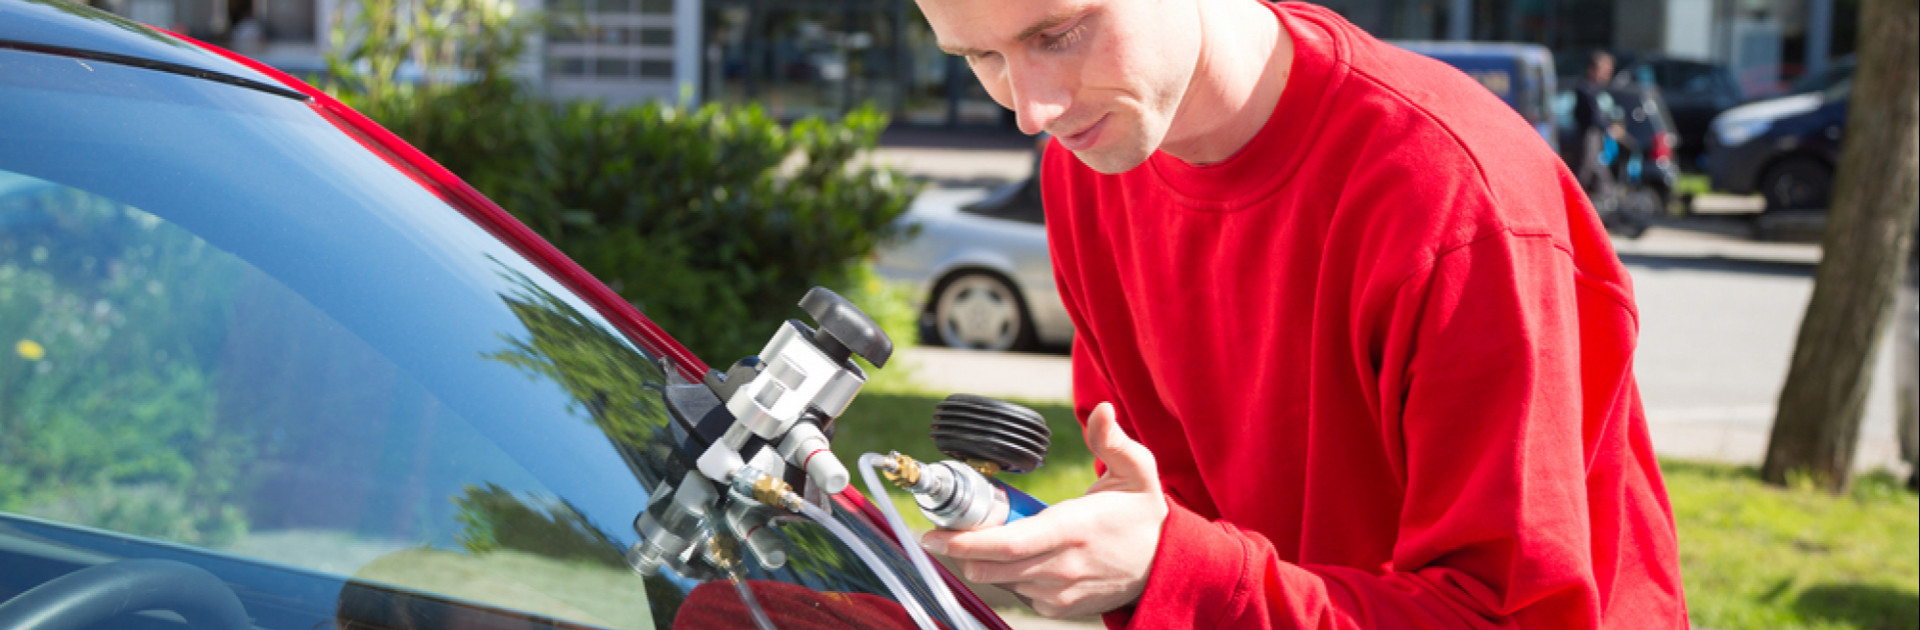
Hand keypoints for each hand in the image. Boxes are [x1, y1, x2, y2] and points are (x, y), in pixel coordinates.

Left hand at [920, 402, 1166, 618]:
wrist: (1165, 566)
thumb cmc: (1143, 515)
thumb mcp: (1138, 471)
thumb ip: (1112, 440)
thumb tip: (1100, 409)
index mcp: (1073, 530)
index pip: (1007, 544)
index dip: (964, 542)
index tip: (932, 534)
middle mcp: (1062, 566)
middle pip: (992, 568)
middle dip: (961, 551)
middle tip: (948, 529)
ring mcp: (1060, 592)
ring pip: (1000, 582)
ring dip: (984, 561)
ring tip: (990, 535)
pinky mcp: (1059, 608)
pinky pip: (1018, 593)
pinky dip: (1008, 576)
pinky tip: (1020, 555)